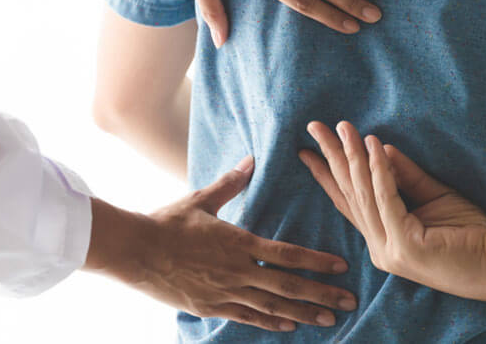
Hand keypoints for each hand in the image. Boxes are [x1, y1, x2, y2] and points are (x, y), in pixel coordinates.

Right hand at [86, 157, 357, 331]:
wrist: (136, 252)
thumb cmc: (168, 222)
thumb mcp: (200, 200)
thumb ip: (230, 183)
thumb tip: (250, 160)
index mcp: (238, 242)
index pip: (287, 254)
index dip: (316, 262)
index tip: (340, 266)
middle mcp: (237, 271)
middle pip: (288, 286)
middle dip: (322, 294)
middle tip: (350, 301)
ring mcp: (225, 292)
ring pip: (273, 306)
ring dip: (303, 313)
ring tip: (330, 318)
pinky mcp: (212, 307)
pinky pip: (248, 316)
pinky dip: (271, 322)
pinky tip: (289, 326)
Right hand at [300, 121, 485, 301]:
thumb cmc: (471, 235)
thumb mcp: (434, 197)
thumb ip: (407, 177)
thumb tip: (382, 147)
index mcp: (383, 238)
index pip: (348, 201)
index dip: (327, 174)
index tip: (307, 151)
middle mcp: (379, 246)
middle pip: (348, 193)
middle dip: (331, 156)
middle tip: (314, 127)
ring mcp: (390, 249)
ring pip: (363, 193)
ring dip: (352, 156)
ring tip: (343, 128)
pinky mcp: (405, 245)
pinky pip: (387, 198)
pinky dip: (379, 169)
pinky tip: (374, 145)